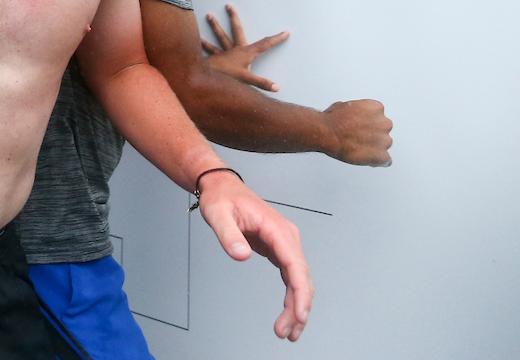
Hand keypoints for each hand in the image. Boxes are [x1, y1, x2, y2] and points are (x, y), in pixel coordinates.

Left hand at [195, 171, 312, 341]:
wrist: (221, 186)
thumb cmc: (221, 197)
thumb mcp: (218, 213)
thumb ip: (229, 235)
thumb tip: (241, 256)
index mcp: (277, 228)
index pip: (295, 265)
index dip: (300, 292)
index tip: (299, 314)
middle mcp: (286, 236)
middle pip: (301, 277)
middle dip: (298, 307)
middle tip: (287, 333)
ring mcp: (284, 243)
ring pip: (298, 280)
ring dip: (296, 306)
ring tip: (288, 331)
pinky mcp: (278, 248)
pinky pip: (290, 276)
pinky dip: (291, 296)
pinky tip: (288, 313)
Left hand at [202, 4, 287, 91]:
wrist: (207, 78)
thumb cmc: (227, 77)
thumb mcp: (247, 80)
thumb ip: (262, 83)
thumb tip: (277, 87)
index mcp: (246, 53)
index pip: (265, 44)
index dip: (276, 39)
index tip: (286, 31)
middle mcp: (235, 49)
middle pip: (236, 30)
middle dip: (234, 18)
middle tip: (229, 5)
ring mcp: (223, 52)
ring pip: (220, 36)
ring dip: (215, 26)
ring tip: (208, 15)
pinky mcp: (214, 58)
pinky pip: (208, 49)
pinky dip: (203, 43)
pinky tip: (197, 37)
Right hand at [322, 99, 392, 166]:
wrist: (327, 133)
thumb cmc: (333, 120)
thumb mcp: (344, 105)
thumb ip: (356, 111)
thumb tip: (353, 116)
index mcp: (376, 108)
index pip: (379, 115)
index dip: (368, 121)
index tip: (362, 125)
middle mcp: (384, 123)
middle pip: (383, 129)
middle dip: (373, 133)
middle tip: (359, 136)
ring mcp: (384, 140)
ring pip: (384, 144)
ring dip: (374, 146)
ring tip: (359, 148)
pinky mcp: (381, 156)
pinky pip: (386, 160)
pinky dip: (377, 161)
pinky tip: (368, 159)